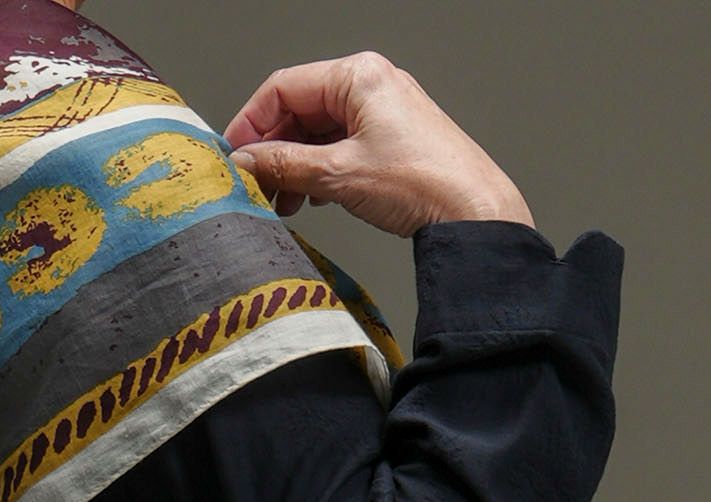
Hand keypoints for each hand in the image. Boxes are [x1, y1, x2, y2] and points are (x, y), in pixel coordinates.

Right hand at [223, 51, 535, 237]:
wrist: (475, 215)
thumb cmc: (424, 183)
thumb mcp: (339, 174)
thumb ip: (286, 165)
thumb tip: (248, 162)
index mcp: (359, 76)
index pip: (284, 88)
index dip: (252, 123)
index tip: (235, 156)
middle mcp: (372, 87)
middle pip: (302, 112)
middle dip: (275, 151)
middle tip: (256, 185)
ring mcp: (385, 116)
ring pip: (321, 135)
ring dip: (297, 167)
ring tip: (284, 201)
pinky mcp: (395, 145)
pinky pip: (343, 150)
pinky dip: (322, 173)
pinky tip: (313, 200)